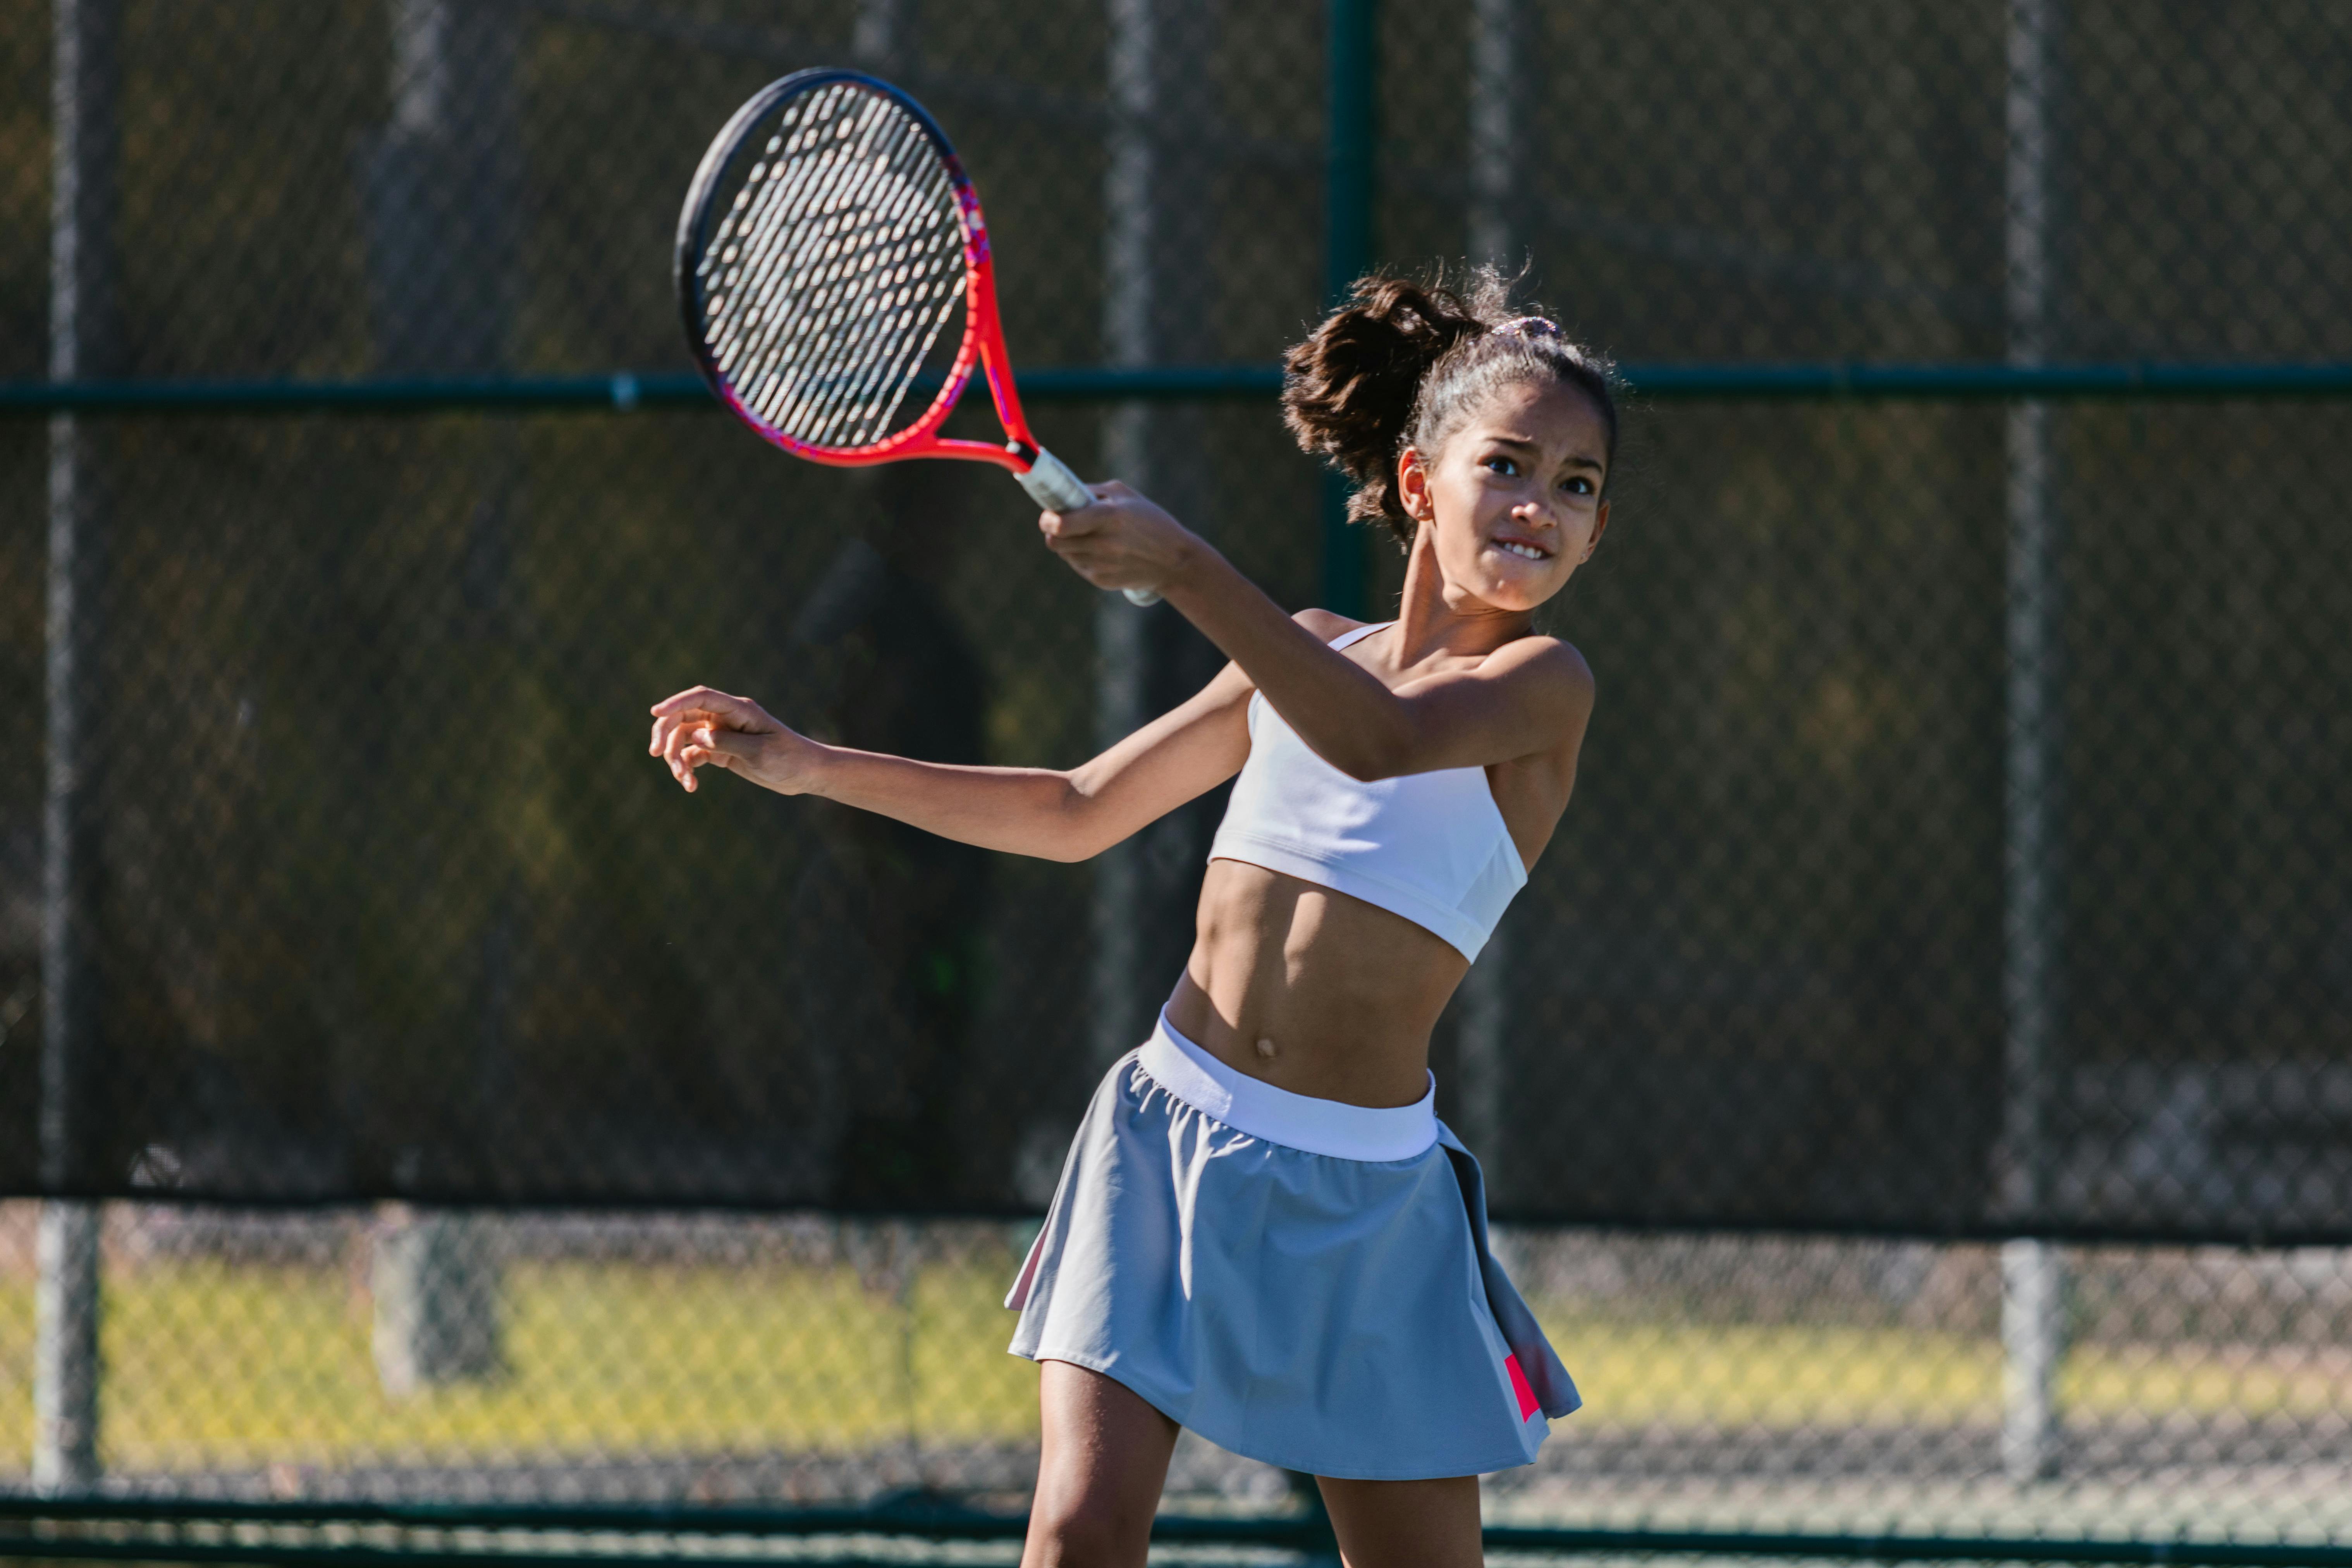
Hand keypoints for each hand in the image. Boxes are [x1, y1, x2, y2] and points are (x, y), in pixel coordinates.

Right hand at [647, 686, 820, 794]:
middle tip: (654, 753)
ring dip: (676, 757)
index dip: (676, 701)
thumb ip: (726, 742)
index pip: (702, 698)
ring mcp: (721, 733)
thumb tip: (695, 736)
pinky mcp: (720, 750)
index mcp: (739, 709)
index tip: (654, 712)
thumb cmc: (789, 758)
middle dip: (666, 733)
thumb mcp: (759, 752)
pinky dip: (687, 768)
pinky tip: (690, 786)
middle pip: (684, 715)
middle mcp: (726, 717)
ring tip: (684, 780)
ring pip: (684, 737)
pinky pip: (694, 754)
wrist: (806, 773)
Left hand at [1037, 481, 1195, 595]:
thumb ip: (1092, 491)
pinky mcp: (1101, 581)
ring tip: (1090, 536)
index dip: (1047, 519)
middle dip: (1053, 531)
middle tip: (1061, 524)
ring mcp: (1101, 565)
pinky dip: (1082, 557)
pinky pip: (1078, 566)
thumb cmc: (1150, 521)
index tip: (1048, 514)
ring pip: (1064, 554)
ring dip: (1068, 543)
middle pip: (1054, 541)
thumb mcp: (1126, 495)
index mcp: (1108, 517)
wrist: (1175, 562)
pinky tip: (1102, 551)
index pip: (1060, 524)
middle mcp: (1102, 544)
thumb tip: (1063, 494)